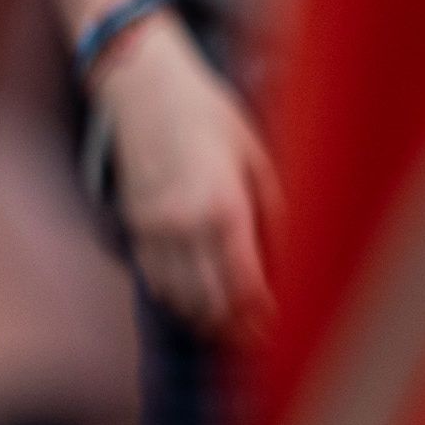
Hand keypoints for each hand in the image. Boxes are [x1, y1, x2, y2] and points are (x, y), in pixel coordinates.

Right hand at [96, 16, 277, 341]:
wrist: (142, 84)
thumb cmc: (207, 112)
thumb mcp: (255, 157)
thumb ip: (274, 212)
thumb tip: (291, 260)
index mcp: (222, 205)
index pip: (246, 285)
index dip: (264, 316)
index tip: (281, 328)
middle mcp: (183, 224)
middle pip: (211, 303)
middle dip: (238, 328)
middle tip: (261, 340)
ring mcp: (152, 226)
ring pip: (179, 299)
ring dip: (207, 319)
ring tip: (233, 329)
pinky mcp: (133, 223)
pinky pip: (154, 279)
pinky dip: (177, 298)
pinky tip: (198, 302)